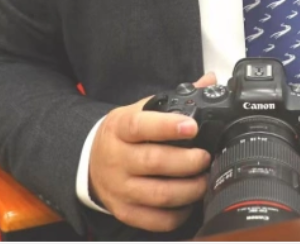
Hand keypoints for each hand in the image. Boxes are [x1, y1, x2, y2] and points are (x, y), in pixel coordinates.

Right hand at [89, 72, 215, 230]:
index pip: (141, 126)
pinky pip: (154, 220)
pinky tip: (190, 202)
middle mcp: (117, 159)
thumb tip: (209, 80)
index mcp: (120, 128)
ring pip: (158, 194)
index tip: (192, 126)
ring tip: (205, 180)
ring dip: (188, 189)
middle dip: (187, 161)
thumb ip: (176, 97)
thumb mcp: (141, 109)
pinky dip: (177, 214)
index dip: (167, 127)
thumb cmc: (124, 133)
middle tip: (206, 157)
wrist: (91, 160)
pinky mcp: (124, 211)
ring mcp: (119, 188)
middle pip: (154, 162)